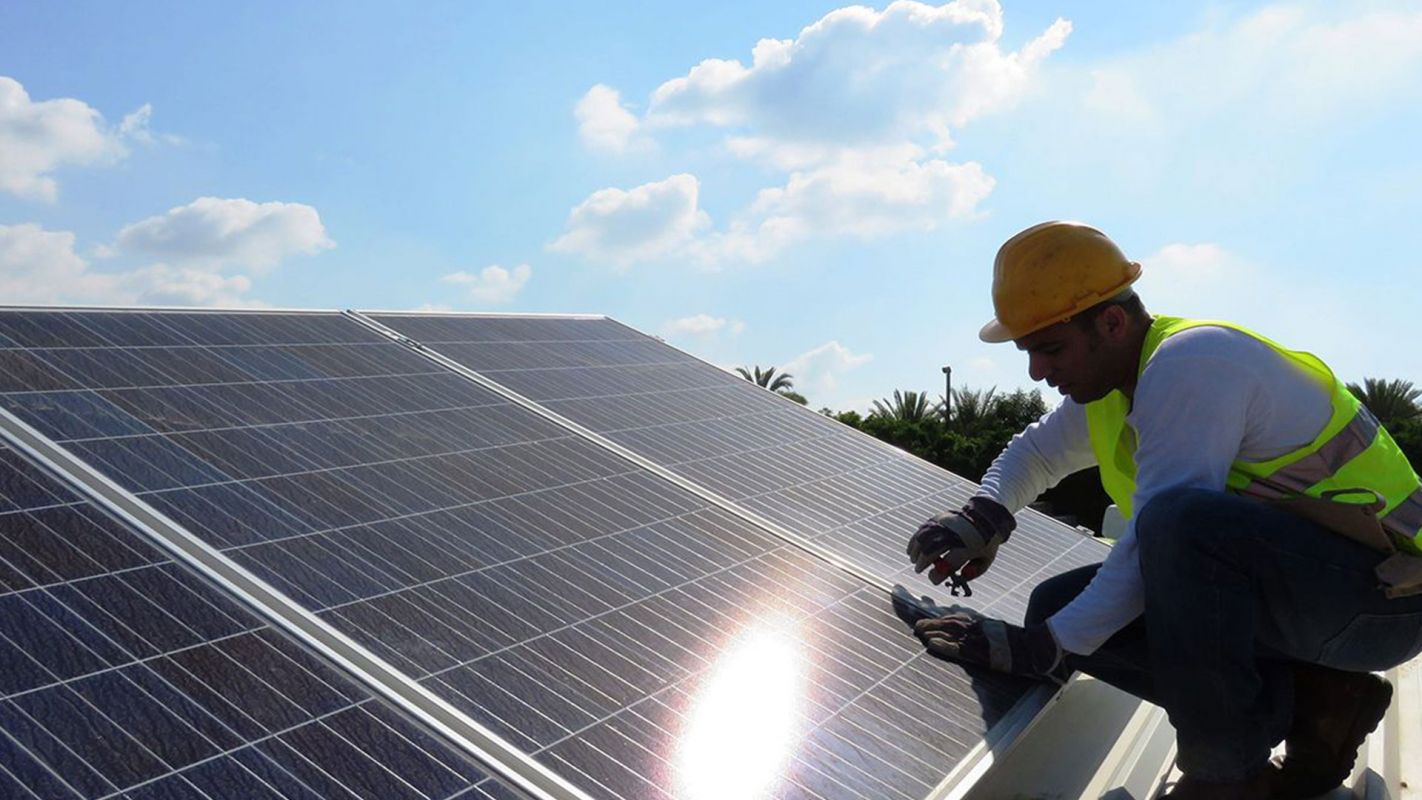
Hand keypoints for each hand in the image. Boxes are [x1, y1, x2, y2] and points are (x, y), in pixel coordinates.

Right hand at [907, 497, 1014, 586]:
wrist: (986, 516)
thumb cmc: (986, 543)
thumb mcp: (986, 561)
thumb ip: (972, 573)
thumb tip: (954, 579)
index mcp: (970, 547)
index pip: (949, 563)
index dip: (938, 574)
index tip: (934, 579)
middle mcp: (956, 534)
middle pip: (932, 549)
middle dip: (923, 563)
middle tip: (919, 570)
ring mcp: (947, 524)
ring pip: (924, 538)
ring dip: (916, 551)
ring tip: (914, 560)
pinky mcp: (940, 518)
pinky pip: (923, 529)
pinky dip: (914, 540)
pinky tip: (910, 549)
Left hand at [914, 609, 1064, 682]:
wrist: (1035, 648)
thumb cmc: (1018, 641)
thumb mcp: (999, 629)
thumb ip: (984, 627)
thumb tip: (969, 624)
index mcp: (982, 624)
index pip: (957, 618)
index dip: (940, 619)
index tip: (927, 619)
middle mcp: (978, 629)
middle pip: (950, 624)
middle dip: (932, 624)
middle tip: (917, 625)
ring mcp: (979, 641)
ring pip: (951, 634)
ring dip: (934, 632)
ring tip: (920, 632)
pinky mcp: (982, 654)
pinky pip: (959, 650)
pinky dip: (944, 646)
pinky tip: (932, 644)